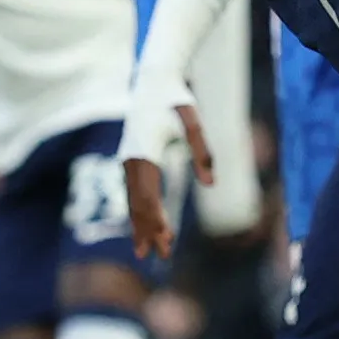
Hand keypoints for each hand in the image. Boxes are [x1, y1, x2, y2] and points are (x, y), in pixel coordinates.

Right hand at [123, 106, 218, 261]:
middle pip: (139, 203)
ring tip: (144, 251)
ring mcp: (128, 159)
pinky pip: (131, 191)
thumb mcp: (194, 123)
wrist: (154, 81)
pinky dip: (137, 211)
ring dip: (140, 225)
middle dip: (149, 231)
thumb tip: (211, 184)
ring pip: (132, 199)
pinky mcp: (130, 157)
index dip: (157, 220)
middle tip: (160, 257)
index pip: (149, 195)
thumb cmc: (176, 100)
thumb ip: (203, 153)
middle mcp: (131, 159)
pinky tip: (141, 225)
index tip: (167, 240)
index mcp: (145, 152)